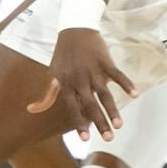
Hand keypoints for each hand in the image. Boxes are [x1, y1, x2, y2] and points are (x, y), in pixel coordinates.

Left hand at [30, 23, 134, 138]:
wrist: (75, 29)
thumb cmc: (63, 55)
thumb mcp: (53, 74)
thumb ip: (46, 95)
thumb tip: (31, 110)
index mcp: (66, 84)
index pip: (73, 107)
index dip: (79, 123)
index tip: (86, 139)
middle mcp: (80, 79)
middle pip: (91, 104)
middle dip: (100, 122)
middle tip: (109, 138)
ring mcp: (93, 70)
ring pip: (104, 93)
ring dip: (112, 110)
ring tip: (119, 124)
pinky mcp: (105, 61)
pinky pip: (117, 74)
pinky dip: (126, 84)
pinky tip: (135, 95)